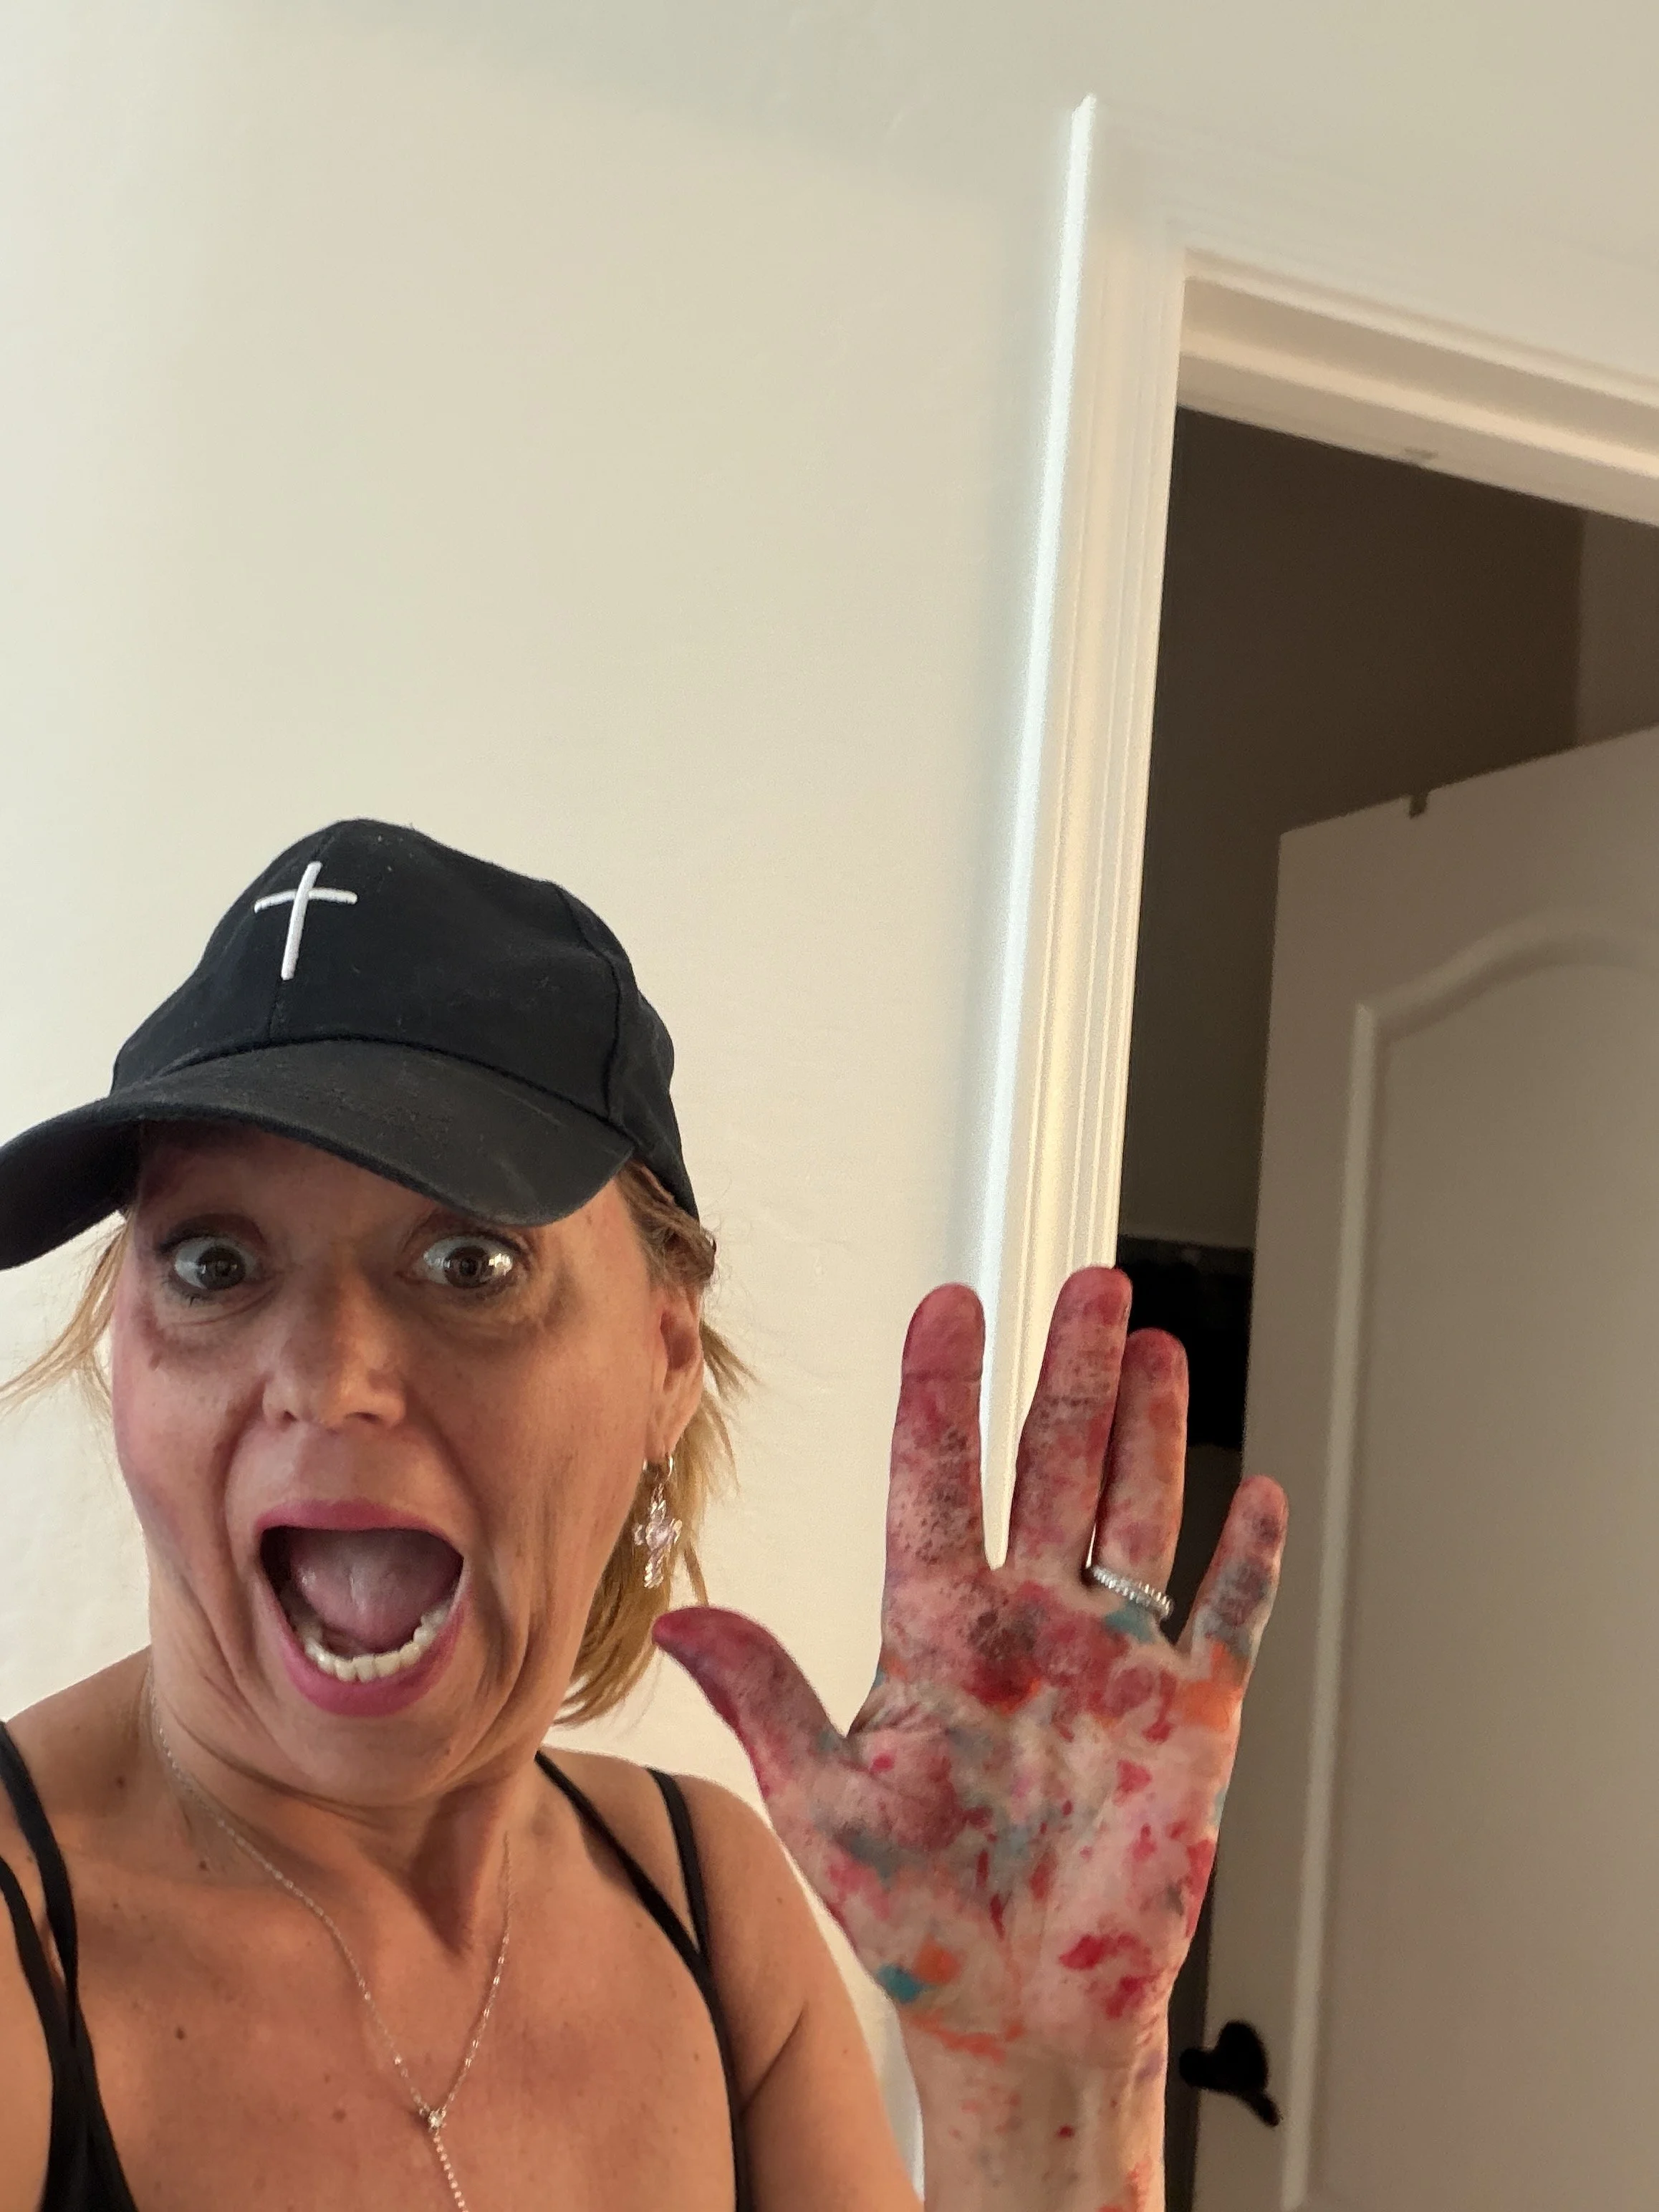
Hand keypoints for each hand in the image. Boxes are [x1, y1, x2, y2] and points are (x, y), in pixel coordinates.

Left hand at [655, 1269, 1285, 2076]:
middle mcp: (1028, 1625)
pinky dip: (1244, 1560)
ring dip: (1150, 1430)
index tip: (950, 1303)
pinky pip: (1225, 1619)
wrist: (1017, 2018)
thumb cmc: (914, 1918)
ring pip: (1136, 1515)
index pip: (938, 1481)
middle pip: (1053, 1467)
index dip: (943, 1392)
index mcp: (938, 1632)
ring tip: (1156, 1343)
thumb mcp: (823, 1806)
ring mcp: (1113, 1663)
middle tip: (1091, 1281)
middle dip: (1072, 1371)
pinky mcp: (1188, 1718)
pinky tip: (1255, 1493)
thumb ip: (767, 1699)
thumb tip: (678, 1619)